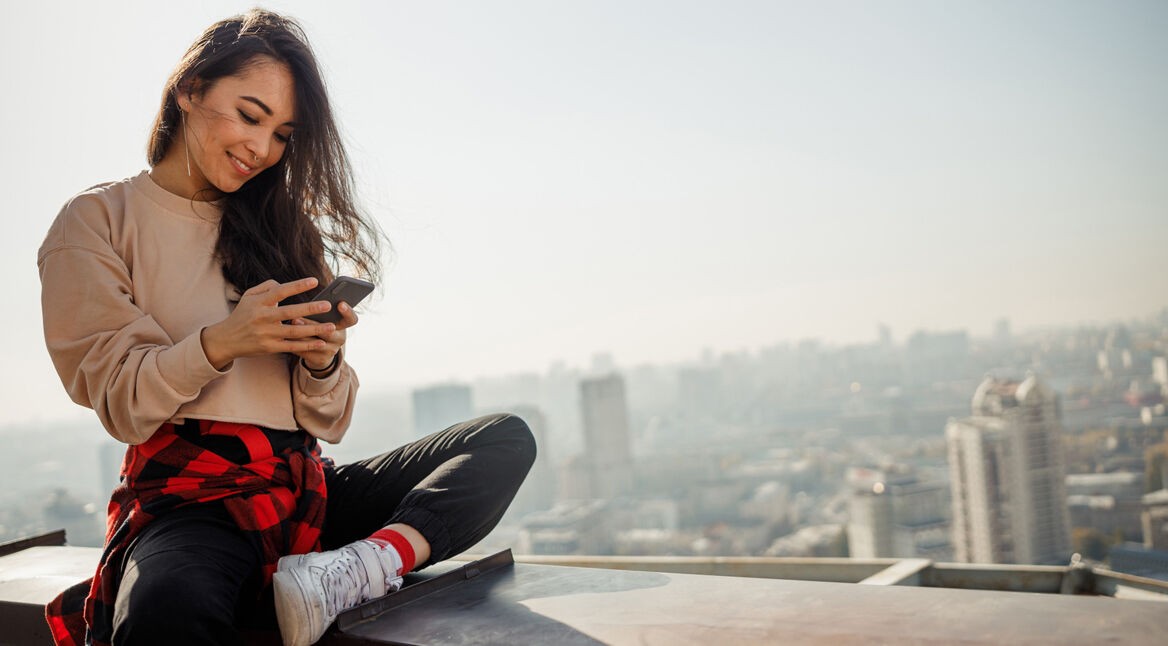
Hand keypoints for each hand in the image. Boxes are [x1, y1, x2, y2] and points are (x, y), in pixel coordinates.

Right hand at [200, 278, 338, 369]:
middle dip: (310, 309)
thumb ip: (267, 286)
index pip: (280, 291)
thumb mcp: (249, 296)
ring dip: (314, 329)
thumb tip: (285, 284)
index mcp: (259, 302)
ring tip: (332, 326)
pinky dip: (307, 345)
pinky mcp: (269, 348)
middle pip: (289, 312)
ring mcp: (266, 334)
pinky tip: (321, 342)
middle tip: (328, 305)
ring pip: (294, 331)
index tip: (314, 281)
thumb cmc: (243, 314)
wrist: (226, 339)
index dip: (297, 286)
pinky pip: (292, 346)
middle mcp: (262, 317)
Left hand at [291, 300, 359, 371]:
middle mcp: (340, 338)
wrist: (319, 351)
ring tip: (289, 325)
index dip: (347, 312)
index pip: (351, 319)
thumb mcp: (324, 316)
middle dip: (313, 324)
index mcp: (343, 325)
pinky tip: (284, 336)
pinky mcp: (320, 359)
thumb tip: (309, 290)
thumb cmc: (319, 324)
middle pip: (329, 331)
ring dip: (300, 333)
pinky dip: (295, 343)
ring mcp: (331, 350)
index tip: (340, 304)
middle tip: (298, 317)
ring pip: (315, 342)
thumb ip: (320, 307)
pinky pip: (306, 351)